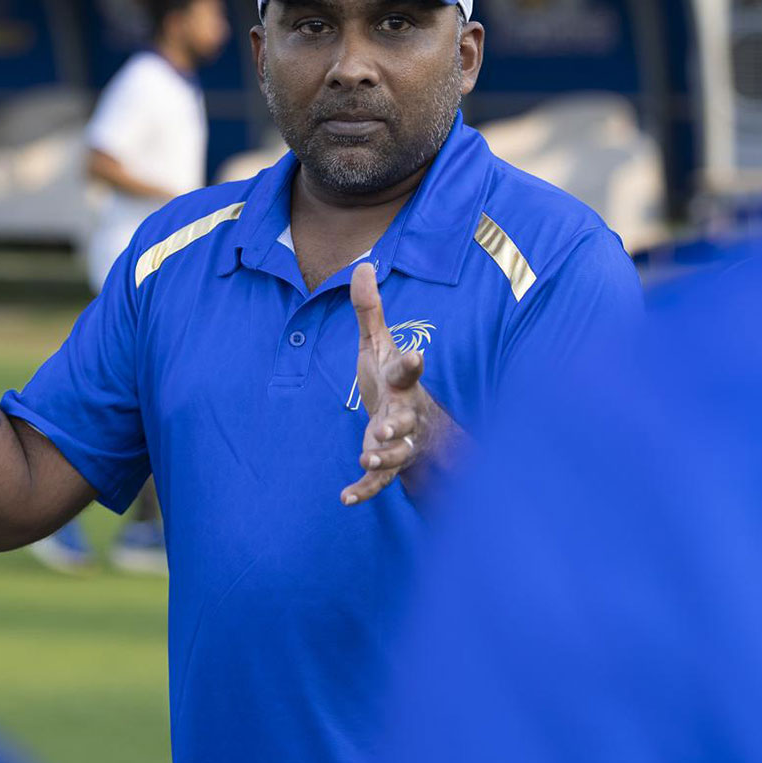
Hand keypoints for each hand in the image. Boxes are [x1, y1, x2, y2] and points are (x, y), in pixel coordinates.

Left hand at [342, 263, 449, 505]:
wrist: (414, 423)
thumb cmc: (391, 379)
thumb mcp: (378, 344)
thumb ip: (369, 310)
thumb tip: (362, 264)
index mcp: (401, 381)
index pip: (407, 370)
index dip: (411, 363)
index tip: (415, 355)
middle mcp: (405, 412)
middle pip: (406, 417)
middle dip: (400, 423)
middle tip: (390, 427)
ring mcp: (399, 441)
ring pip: (397, 452)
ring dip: (384, 456)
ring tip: (367, 458)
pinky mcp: (389, 465)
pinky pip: (379, 481)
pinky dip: (364, 490)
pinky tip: (346, 498)